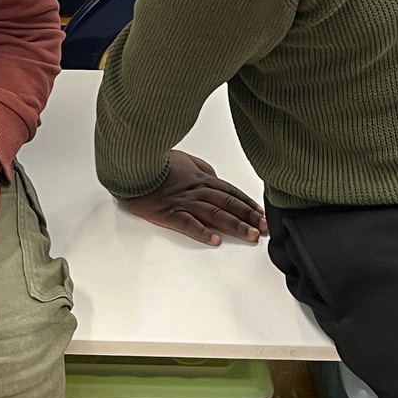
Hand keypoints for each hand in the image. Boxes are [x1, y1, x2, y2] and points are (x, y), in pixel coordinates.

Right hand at [118, 150, 265, 245]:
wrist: (132, 165)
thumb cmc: (155, 162)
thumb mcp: (183, 158)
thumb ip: (201, 167)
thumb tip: (214, 175)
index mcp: (201, 179)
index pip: (231, 193)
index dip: (249, 205)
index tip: (262, 215)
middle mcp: (196, 191)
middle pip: (229, 205)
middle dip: (249, 218)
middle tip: (265, 229)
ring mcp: (183, 202)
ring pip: (215, 214)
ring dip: (235, 226)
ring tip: (251, 236)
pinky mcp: (168, 213)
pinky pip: (188, 224)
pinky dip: (203, 232)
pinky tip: (215, 240)